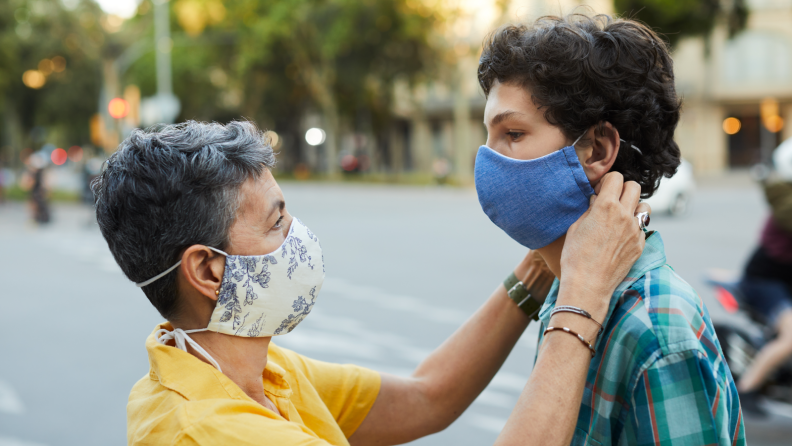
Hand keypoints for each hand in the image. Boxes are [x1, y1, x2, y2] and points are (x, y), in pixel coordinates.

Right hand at [558, 172, 647, 319]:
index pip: (616, 178)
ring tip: (621, 216)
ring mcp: (635, 231)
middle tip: (612, 200)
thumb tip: (597, 200)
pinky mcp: (640, 245)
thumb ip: (590, 209)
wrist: (588, 285)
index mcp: (606, 207)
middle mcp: (624, 215)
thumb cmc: (575, 257)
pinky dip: (634, 227)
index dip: (607, 182)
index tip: (600, 191)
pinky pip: (642, 228)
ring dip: (634, 207)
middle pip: (634, 187)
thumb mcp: (576, 227)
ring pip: (645, 206)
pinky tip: (621, 236)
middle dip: (623, 189)